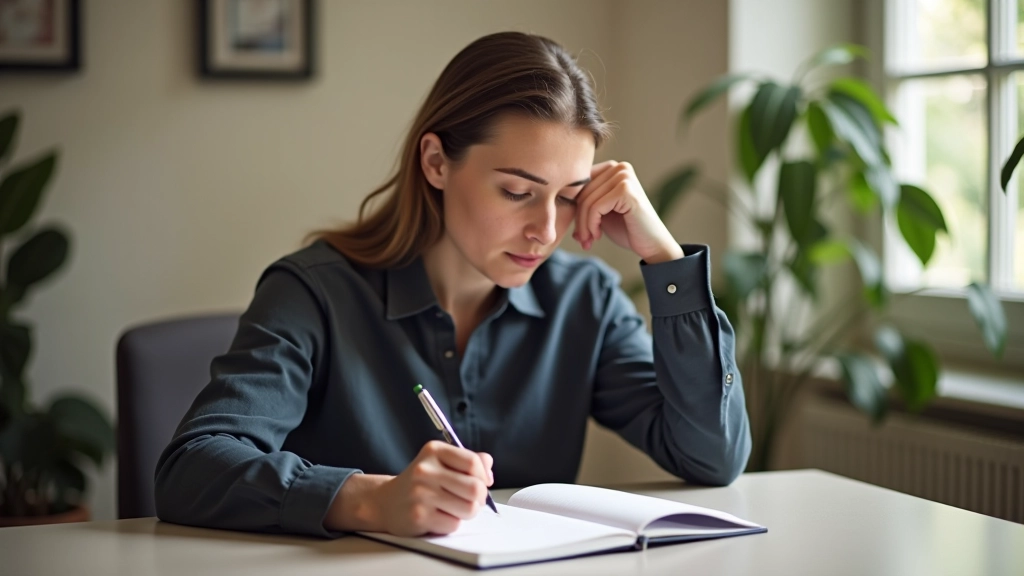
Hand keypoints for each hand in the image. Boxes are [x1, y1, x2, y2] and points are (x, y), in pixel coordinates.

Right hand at [324, 441, 493, 535]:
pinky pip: (454, 524)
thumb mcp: (441, 462)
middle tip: (470, 500)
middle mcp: (425, 470)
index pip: (473, 462)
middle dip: (479, 498)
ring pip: (469, 508)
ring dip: (467, 512)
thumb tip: (488, 473)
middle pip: (475, 488)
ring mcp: (421, 494)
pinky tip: (439, 517)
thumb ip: (469, 461)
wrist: (385, 502)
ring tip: (454, 508)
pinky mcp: (419, 516)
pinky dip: (451, 523)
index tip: (482, 482)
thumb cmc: (420, 483)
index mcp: (434, 451)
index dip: (483, 476)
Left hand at [573, 161, 683, 263]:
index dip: (574, 207)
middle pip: (582, 192)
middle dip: (578, 219)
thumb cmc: (626, 228)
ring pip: (586, 201)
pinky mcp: (626, 190)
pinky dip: (591, 225)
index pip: (580, 183)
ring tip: (588, 240)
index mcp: (612, 168)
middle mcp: (620, 167)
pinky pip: (595, 207)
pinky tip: (597, 236)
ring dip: (584, 225)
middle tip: (582, 240)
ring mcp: (624, 176)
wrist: (650, 245)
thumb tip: (556, 196)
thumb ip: (584, 199)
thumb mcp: (600, 210)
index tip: (578, 231)